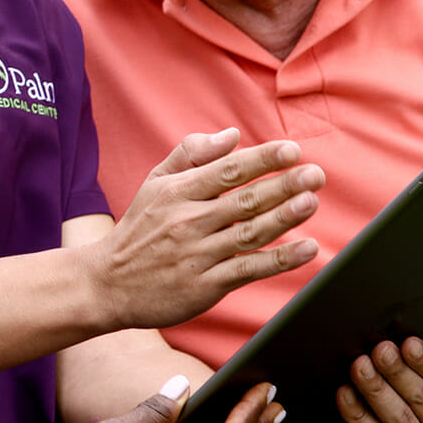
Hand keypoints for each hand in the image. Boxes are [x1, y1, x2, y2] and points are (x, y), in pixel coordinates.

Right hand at [94, 130, 322, 328]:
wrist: (107, 284)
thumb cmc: (138, 231)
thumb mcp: (154, 184)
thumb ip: (191, 155)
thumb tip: (231, 135)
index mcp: (177, 193)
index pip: (226, 170)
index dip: (262, 159)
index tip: (292, 150)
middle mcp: (188, 221)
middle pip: (243, 200)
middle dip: (283, 185)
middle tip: (315, 174)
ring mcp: (197, 255)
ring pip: (249, 233)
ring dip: (284, 217)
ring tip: (312, 201)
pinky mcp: (204, 286)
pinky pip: (248, 270)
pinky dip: (279, 260)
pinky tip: (306, 249)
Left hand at [321, 338, 422, 422]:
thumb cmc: (381, 411)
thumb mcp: (402, 386)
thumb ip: (416, 359)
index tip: (406, 341)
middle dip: (398, 372)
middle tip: (377, 349)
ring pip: (402, 421)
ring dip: (377, 390)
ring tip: (357, 366)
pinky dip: (359, 417)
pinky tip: (343, 395)